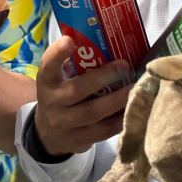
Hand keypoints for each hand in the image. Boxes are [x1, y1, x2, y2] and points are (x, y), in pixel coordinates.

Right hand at [33, 36, 132, 156]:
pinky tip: (133, 109)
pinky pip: (103, 131)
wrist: (49, 133)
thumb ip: (75, 64)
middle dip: (102, 77)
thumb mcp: (59, 78)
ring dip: (116, 100)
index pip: (48, 65)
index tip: (70, 40)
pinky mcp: (79, 141)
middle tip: (124, 66)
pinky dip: (120, 120)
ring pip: (93, 113)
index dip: (57, 53)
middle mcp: (52, 102)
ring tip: (134, 89)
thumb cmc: (62, 95)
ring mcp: (64, 124)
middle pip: (77, 90)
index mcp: (47, 81)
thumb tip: (109, 43)